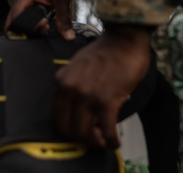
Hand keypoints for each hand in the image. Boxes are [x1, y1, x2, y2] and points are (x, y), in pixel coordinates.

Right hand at [5, 0, 81, 39]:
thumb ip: (63, 18)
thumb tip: (68, 38)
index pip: (13, 21)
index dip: (22, 31)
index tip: (41, 27)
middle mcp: (22, 2)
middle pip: (15, 25)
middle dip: (28, 32)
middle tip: (45, 28)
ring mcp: (27, 5)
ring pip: (23, 24)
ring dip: (33, 30)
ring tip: (47, 27)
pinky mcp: (34, 7)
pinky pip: (30, 21)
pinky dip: (37, 26)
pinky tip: (48, 26)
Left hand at [53, 25, 151, 149]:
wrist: (124, 39)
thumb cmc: (106, 54)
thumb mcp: (79, 68)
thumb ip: (74, 88)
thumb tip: (81, 115)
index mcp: (61, 81)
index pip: (57, 117)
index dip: (70, 130)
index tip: (83, 132)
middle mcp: (70, 89)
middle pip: (68, 129)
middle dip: (82, 139)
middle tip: (95, 139)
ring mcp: (86, 95)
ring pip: (84, 134)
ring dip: (96, 142)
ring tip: (105, 140)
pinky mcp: (106, 101)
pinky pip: (106, 131)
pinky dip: (111, 141)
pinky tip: (116, 141)